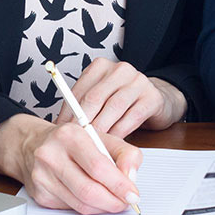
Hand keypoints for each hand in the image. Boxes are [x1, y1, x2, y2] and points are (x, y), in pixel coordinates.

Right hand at [0, 113, 141, 213]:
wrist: (33, 144)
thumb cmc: (72, 140)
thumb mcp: (101, 137)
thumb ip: (123, 153)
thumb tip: (131, 178)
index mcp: (70, 135)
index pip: (98, 166)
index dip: (119, 184)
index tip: (132, 194)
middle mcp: (52, 155)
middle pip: (88, 189)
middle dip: (112, 201)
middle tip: (126, 203)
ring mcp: (43, 177)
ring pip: (80, 204)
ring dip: (102, 207)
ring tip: (114, 202)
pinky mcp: (40, 195)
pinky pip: (71, 208)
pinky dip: (88, 207)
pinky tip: (95, 200)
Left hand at [54, 58, 186, 136]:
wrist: (154, 100)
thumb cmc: (121, 103)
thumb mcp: (100, 100)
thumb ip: (83, 109)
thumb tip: (60, 130)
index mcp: (101, 67)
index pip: (79, 89)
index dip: (68, 114)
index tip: (60, 133)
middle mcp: (120, 70)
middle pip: (95, 97)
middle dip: (83, 124)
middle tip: (74, 144)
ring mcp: (138, 81)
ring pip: (114, 107)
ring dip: (102, 130)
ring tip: (92, 147)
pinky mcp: (152, 97)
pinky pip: (132, 116)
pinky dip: (120, 133)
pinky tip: (113, 144)